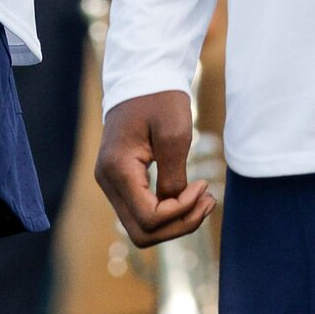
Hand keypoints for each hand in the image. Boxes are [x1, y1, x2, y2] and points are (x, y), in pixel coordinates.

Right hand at [93, 91, 215, 247]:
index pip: (148, 219)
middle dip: (180, 226)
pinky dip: (169, 212)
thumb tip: (174, 208)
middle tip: (206, 201)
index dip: (180, 212)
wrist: (142, 80)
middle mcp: (107, 181)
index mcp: (117, 170)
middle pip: (143, 233)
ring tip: (204, 200)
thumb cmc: (159, 101)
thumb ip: (173, 178)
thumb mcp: (174, 136)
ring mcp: (111, 183)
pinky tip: (191, 195)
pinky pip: (143, 212)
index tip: (202, 186)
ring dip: (177, 222)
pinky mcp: (121, 181)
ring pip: (143, 228)